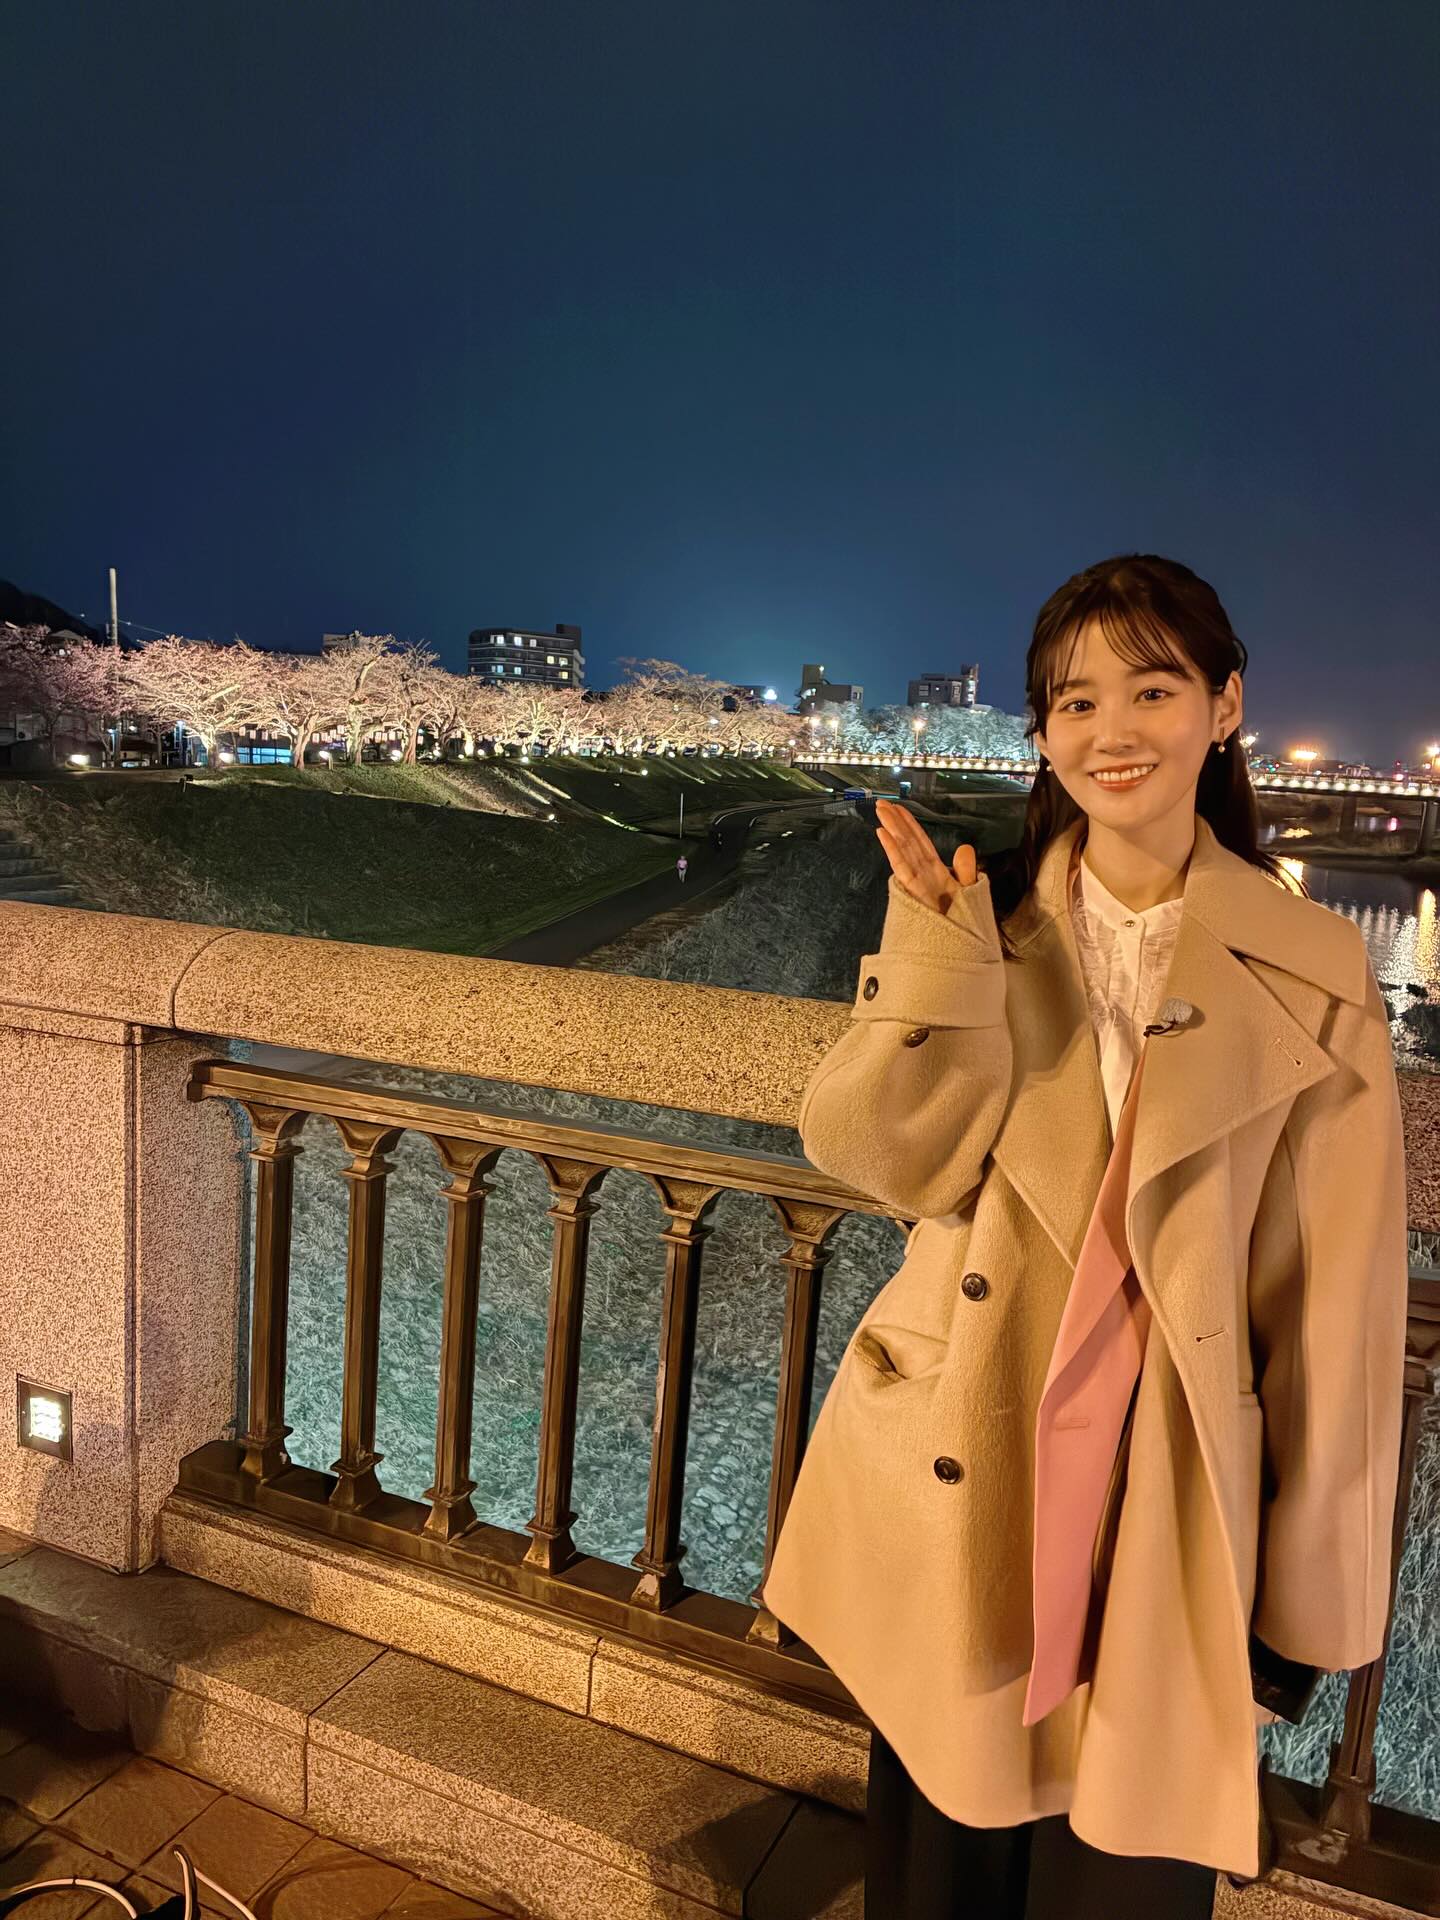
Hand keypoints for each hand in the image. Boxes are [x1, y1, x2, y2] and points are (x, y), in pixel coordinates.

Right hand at [874, 798, 979, 916]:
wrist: (957, 952)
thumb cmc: (962, 927)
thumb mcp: (970, 894)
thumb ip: (966, 871)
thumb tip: (964, 847)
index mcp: (936, 874)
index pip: (921, 843)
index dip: (911, 825)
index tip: (899, 809)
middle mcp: (924, 875)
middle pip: (908, 842)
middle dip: (896, 822)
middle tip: (881, 803)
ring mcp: (917, 883)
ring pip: (903, 849)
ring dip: (892, 828)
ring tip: (880, 811)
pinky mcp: (913, 892)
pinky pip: (902, 867)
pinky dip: (892, 850)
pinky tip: (883, 833)